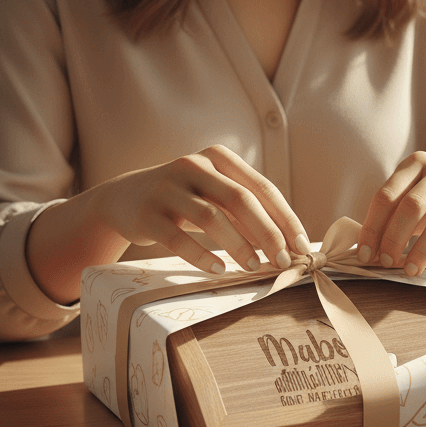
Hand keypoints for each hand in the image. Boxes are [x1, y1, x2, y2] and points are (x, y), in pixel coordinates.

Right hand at [94, 145, 307, 274]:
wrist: (124, 199)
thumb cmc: (185, 200)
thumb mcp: (215, 193)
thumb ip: (247, 211)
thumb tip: (289, 244)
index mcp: (218, 157)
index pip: (262, 188)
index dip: (285, 219)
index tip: (302, 246)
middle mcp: (192, 166)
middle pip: (240, 200)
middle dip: (268, 234)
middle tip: (283, 261)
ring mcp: (166, 188)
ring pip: (212, 218)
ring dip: (239, 246)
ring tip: (254, 267)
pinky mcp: (147, 214)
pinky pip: (178, 239)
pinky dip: (202, 256)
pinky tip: (218, 269)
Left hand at [356, 151, 425, 277]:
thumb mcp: (417, 201)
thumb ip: (393, 217)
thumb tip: (367, 250)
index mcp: (418, 163)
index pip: (387, 195)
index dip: (373, 227)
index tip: (365, 254)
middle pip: (413, 205)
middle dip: (394, 238)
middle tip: (386, 263)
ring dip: (422, 251)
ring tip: (411, 271)